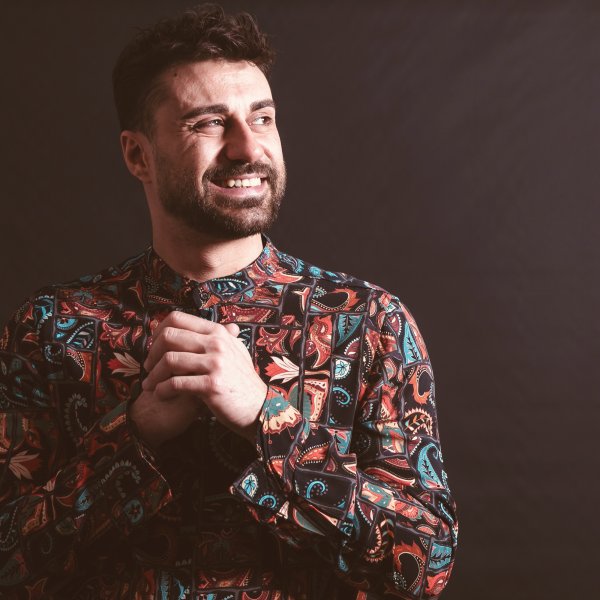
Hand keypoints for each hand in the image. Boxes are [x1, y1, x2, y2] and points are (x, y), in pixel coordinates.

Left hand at [129, 311, 266, 448]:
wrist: (259, 407)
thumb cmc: (243, 381)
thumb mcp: (237, 352)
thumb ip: (225, 338)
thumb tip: (224, 326)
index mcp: (218, 332)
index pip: (178, 318)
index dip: (158, 331)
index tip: (154, 347)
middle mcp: (217, 343)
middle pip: (169, 336)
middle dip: (152, 353)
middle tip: (148, 367)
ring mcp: (215, 363)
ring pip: (169, 360)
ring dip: (154, 374)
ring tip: (150, 385)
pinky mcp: (211, 385)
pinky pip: (176, 383)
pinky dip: (163, 390)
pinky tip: (161, 395)